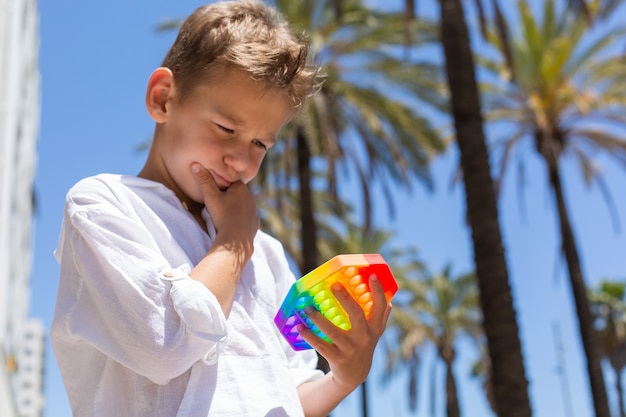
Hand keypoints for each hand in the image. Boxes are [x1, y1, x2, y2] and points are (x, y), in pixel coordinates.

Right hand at [190, 163, 258, 254]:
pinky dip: (241, 219)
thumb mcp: (210, 196)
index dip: (222, 185)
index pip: (231, 181)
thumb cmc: (222, 215)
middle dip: (229, 196)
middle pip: (237, 193)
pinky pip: (247, 217)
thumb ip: (204, 180)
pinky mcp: (256, 223)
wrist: (236, 238)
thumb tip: (195, 164)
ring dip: (235, 207)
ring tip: (224, 214)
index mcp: (241, 188)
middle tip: (217, 204)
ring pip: (243, 205)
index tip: (214, 192)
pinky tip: (234, 222)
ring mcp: (255, 211)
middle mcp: (251, 197)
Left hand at [298, 275, 391, 391]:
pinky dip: (309, 336)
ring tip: (306, 307)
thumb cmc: (364, 345)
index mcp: (375, 327)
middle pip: (357, 315)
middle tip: (334, 285)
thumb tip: (388, 296)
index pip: (380, 307)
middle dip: (346, 299)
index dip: (377, 291)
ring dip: (318, 318)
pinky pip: (321, 345)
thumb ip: (381, 315)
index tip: (372, 275)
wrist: (355, 375)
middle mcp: (365, 337)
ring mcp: (351, 349)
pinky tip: (300, 327)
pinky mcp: (337, 359)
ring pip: (333, 331)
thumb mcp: (375, 332)